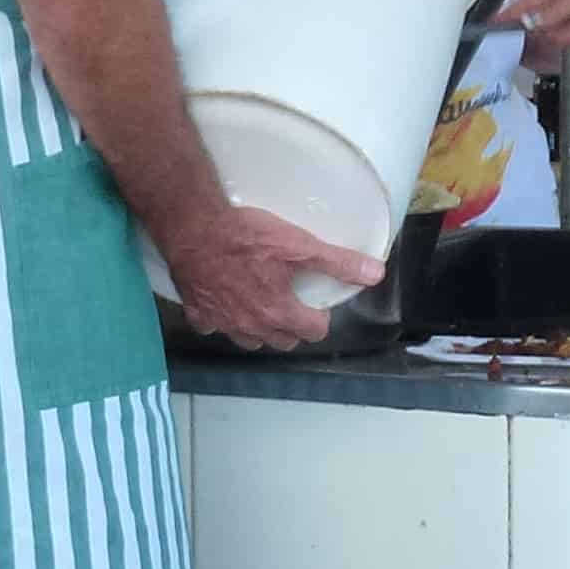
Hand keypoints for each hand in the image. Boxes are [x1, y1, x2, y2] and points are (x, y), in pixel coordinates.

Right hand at [159, 200, 380, 350]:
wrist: (194, 228)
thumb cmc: (246, 235)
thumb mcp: (299, 244)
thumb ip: (337, 262)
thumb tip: (375, 274)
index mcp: (280, 311)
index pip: (313, 332)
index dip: (319, 318)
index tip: (316, 303)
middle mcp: (252, 325)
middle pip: (283, 341)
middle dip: (292, 327)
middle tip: (292, 303)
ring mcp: (223, 323)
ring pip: (250, 340)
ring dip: (260, 328)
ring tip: (263, 306)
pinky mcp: (198, 314)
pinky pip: (214, 327)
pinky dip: (222, 320)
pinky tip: (225, 302)